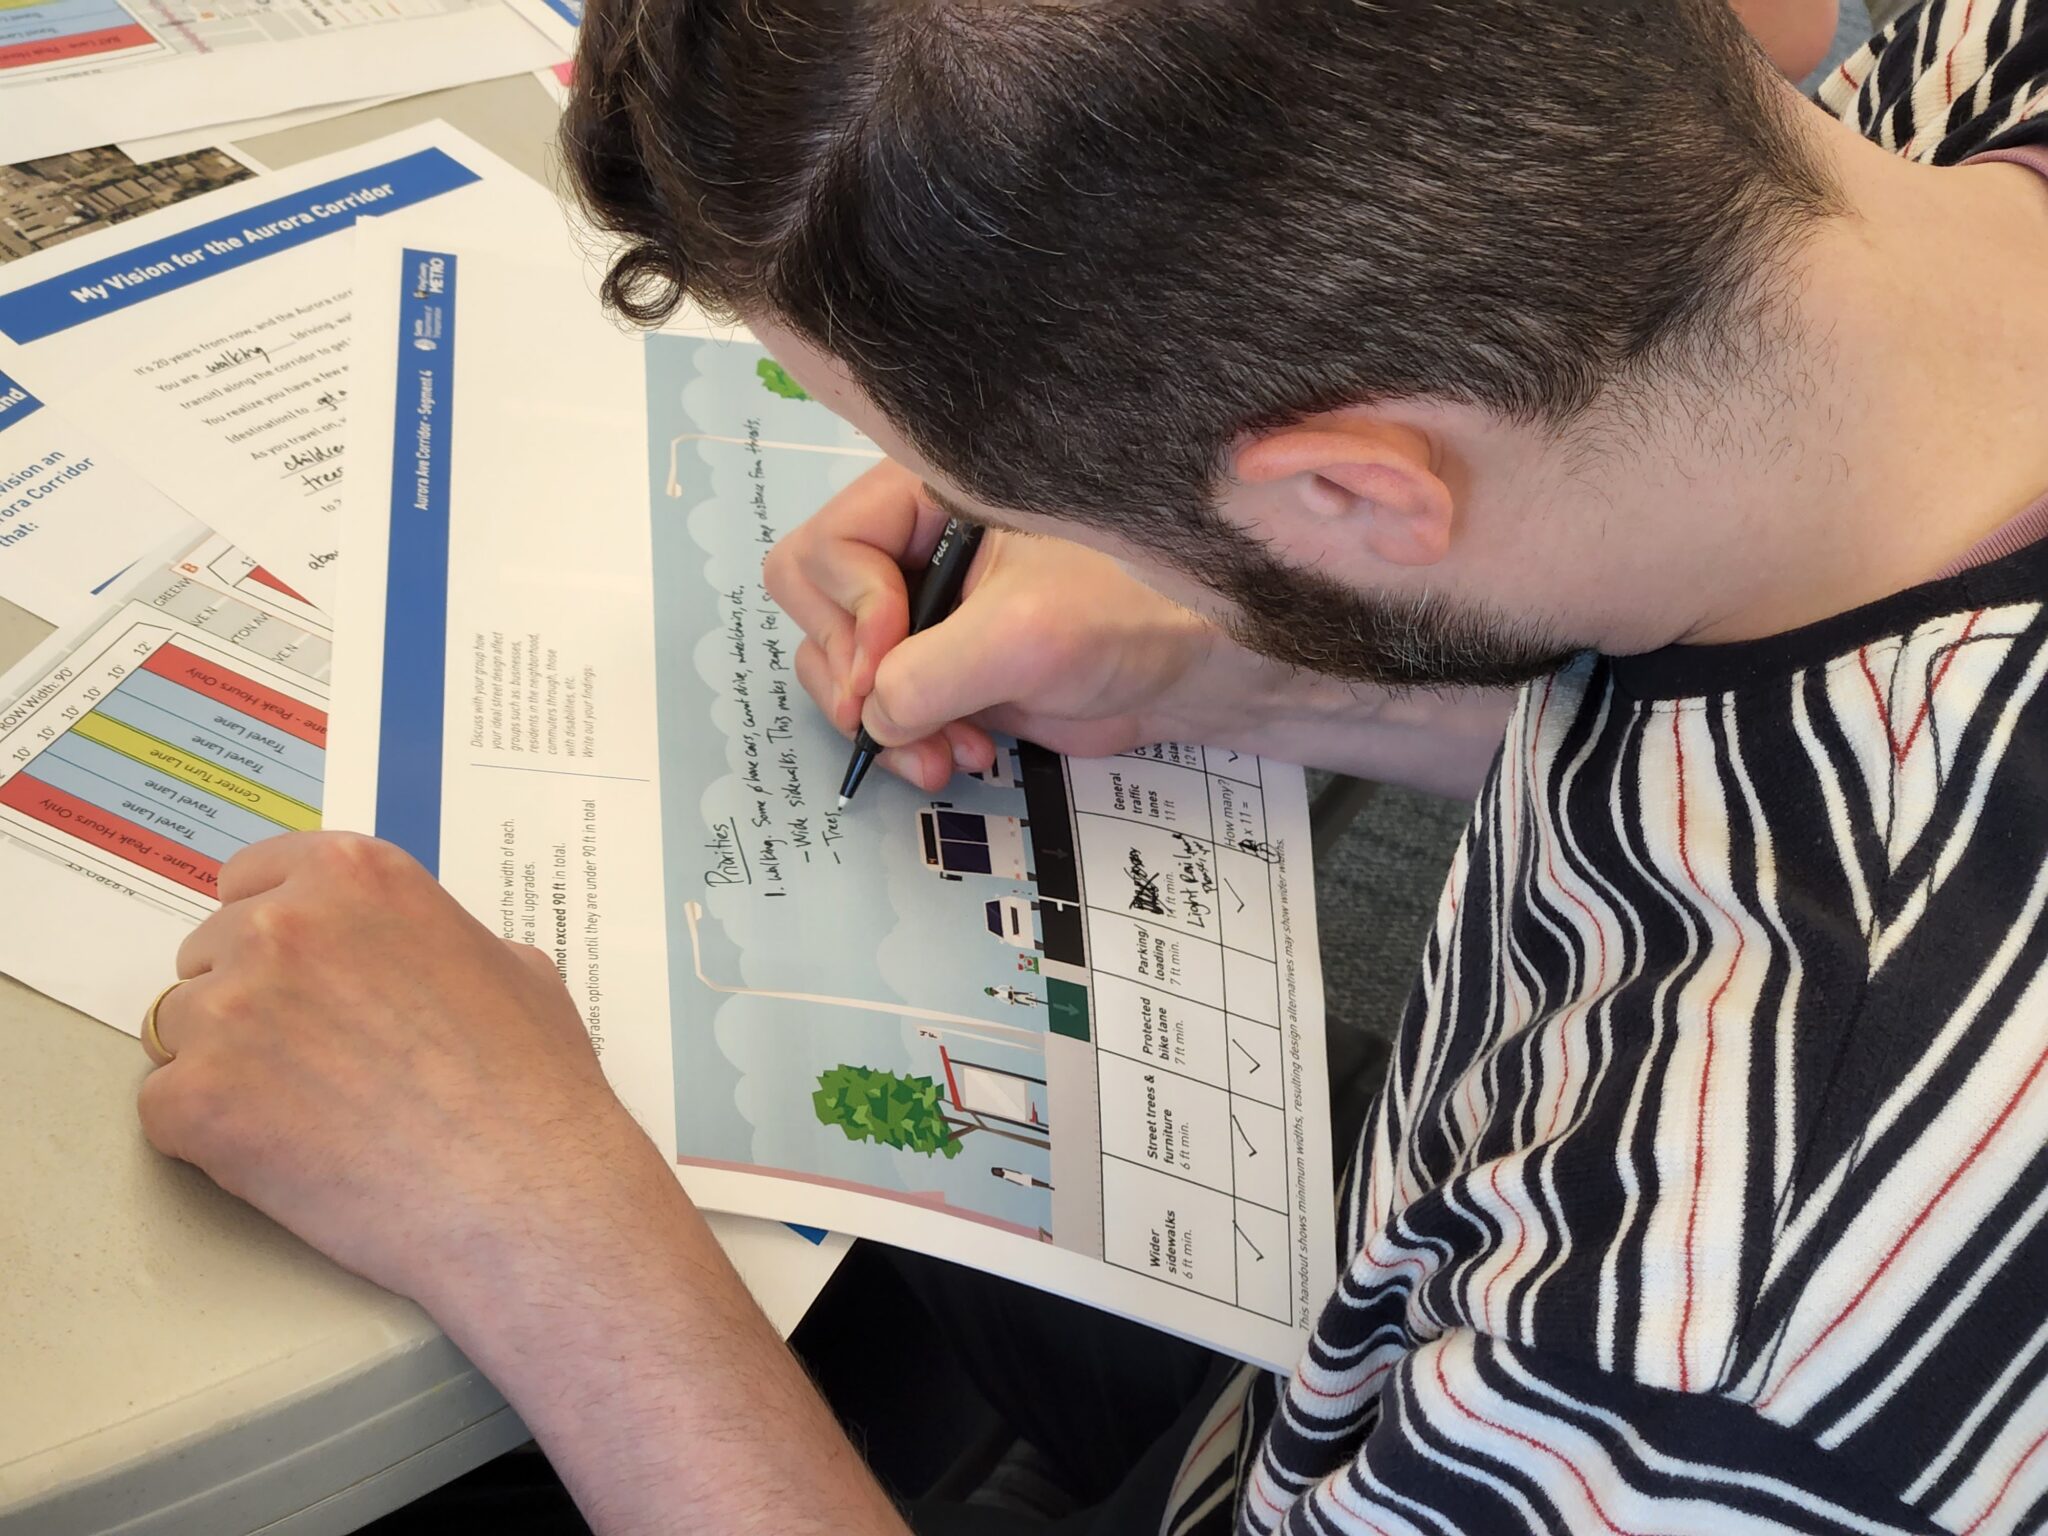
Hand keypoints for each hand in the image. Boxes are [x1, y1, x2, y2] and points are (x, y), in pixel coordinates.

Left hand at [137, 832, 663, 1311]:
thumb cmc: (532, 1085)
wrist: (528, 1191)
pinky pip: (166, 1105)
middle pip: (209, 953)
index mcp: (356, 876)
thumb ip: (425, 937)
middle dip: (250, 1000)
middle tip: (314, 1059)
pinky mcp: (196, 1100)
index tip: (295, 971)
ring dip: (227, 1066)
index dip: (271, 930)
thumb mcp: (508, 962)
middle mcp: (283, 925)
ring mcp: (231, 1010)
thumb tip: (401, 957)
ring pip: (180, 1029)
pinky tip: (287, 1153)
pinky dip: (211, 1134)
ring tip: (309, 1115)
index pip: (250, 877)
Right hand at [765, 460, 1224, 789]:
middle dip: (854, 676)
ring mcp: (929, 608)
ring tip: (944, 756)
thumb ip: (926, 674)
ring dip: (880, 722)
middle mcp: (918, 543)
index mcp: (929, 493)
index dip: (852, 614)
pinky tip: (961, 756)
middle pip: (818, 607)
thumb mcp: (1022, 635)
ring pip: (844, 666)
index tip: (893, 665)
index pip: (827, 549)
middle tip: (897, 719)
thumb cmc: (1133, 614)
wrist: (1198, 667)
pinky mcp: (947, 664)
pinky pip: (885, 706)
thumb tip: (870, 716)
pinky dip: (909, 742)